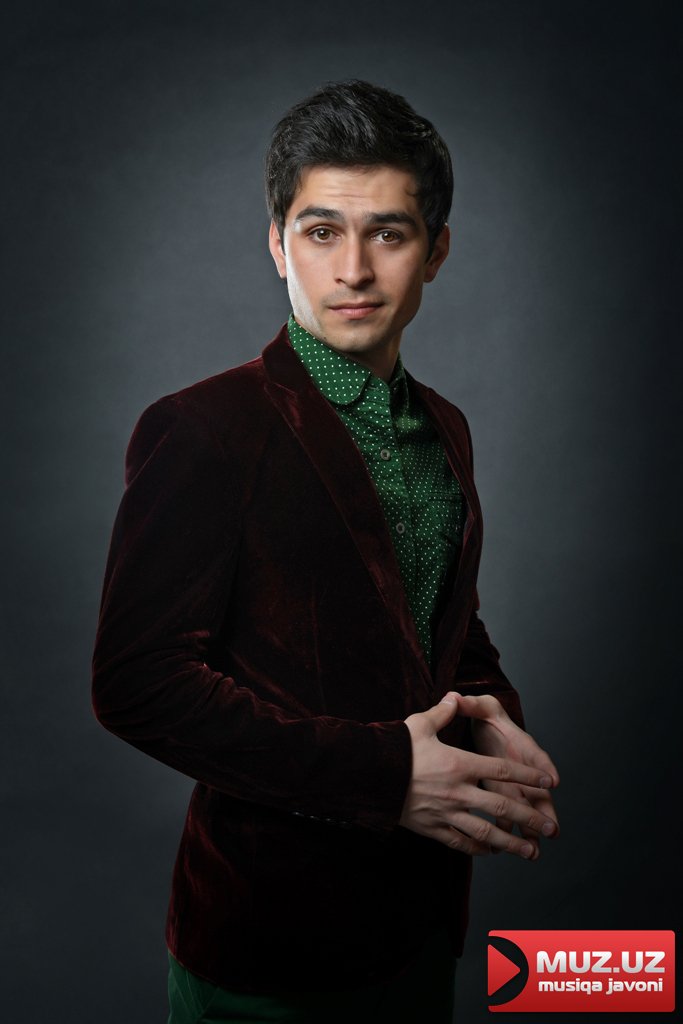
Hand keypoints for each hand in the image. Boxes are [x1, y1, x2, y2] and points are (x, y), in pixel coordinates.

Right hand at [399, 693, 558, 858]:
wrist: (368, 776)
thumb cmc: (395, 748)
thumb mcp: (419, 724)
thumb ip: (442, 713)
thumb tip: (454, 697)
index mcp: (459, 764)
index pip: (502, 770)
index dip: (527, 775)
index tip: (547, 782)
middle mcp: (457, 791)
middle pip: (501, 806)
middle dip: (529, 817)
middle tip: (551, 827)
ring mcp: (446, 813)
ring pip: (486, 832)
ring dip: (511, 843)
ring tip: (530, 851)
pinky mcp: (432, 828)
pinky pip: (461, 842)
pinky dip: (479, 849)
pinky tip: (492, 851)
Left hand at [455, 692, 559, 848]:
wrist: (482, 724)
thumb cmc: (484, 715)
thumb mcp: (480, 707)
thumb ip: (470, 705)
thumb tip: (455, 697)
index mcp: (519, 742)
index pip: (535, 754)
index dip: (543, 767)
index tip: (552, 780)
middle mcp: (520, 766)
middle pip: (536, 790)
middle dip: (544, 810)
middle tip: (552, 829)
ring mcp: (512, 783)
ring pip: (524, 808)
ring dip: (528, 829)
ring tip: (533, 851)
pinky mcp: (500, 793)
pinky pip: (505, 816)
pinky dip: (506, 832)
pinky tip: (503, 850)